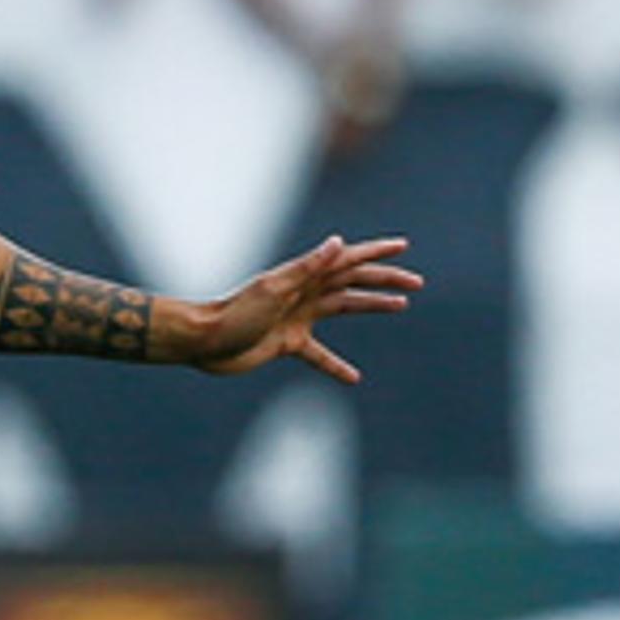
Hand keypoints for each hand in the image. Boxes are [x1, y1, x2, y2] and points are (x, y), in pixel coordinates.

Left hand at [182, 235, 418, 384]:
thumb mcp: (274, 288)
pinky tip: (353, 377)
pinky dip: (335, 365)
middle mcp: (303, 294)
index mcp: (303, 277)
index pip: (346, 260)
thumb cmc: (235, 312)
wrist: (203, 341)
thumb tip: (337, 242)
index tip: (402, 247)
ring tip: (400, 306)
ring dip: (371, 306)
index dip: (375, 253)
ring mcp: (297, 317)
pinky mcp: (287, 343)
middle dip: (384, 281)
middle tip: (416, 283)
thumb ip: (307, 267)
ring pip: (343, 309)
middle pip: (352, 283)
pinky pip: (318, 355)